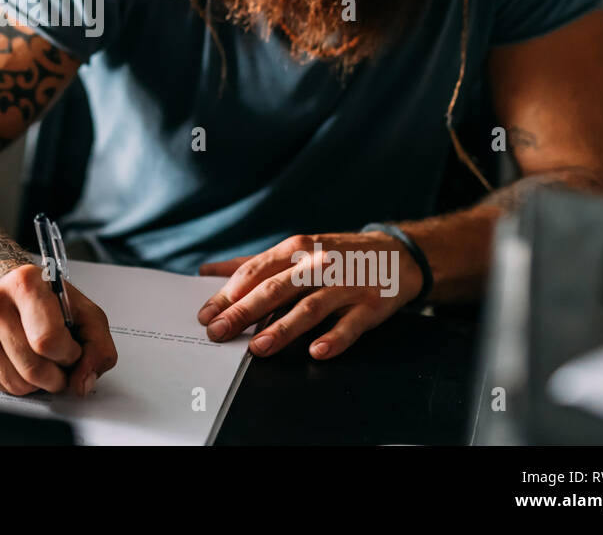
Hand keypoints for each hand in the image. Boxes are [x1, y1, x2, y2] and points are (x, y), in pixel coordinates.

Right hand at [0, 263, 117, 396]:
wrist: (5, 290)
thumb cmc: (46, 301)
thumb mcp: (83, 311)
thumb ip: (97, 345)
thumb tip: (83, 383)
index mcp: (24, 283)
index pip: (48, 340)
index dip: (69, 354)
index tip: (72, 348)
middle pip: (33, 368)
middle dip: (57, 376)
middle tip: (61, 363)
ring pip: (17, 384)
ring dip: (39, 383)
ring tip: (43, 361)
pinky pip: (1, 388)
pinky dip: (19, 384)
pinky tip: (22, 363)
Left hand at [196, 232, 423, 359]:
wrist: (397, 253)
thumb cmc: (335, 255)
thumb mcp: (296, 252)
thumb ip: (253, 264)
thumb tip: (208, 272)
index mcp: (295, 250)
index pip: (254, 273)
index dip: (228, 294)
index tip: (206, 315)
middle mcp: (318, 264)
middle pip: (276, 289)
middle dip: (244, 312)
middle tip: (219, 332)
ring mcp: (346, 285)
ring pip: (310, 307)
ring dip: (283, 328)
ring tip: (258, 347)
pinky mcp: (370, 305)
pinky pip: (350, 324)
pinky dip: (334, 338)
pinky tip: (316, 351)